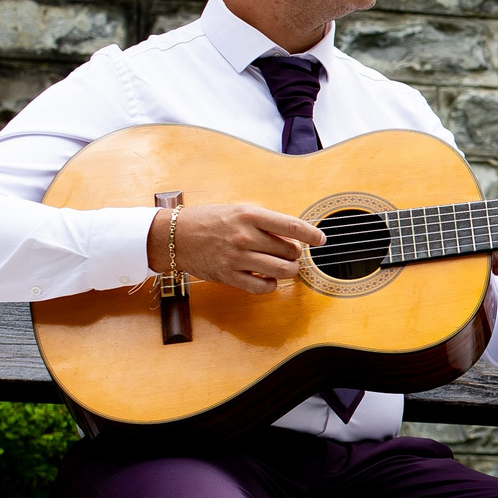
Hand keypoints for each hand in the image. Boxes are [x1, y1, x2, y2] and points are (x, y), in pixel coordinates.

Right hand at [165, 202, 325, 293]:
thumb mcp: (239, 210)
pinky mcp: (229, 276)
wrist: (175, 236)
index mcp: (250, 215)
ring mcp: (237, 257)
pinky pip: (263, 287)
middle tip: (290, 253)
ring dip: (289, 271)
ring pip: (282, 271)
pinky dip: (271, 285)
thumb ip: (265, 222)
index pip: (292, 226)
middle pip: (290, 251)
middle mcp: (245, 236)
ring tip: (285, 267)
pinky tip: (268, 278)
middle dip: (296, 254)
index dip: (312, 234)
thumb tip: (295, 235)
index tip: (321, 240)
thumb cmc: (210, 220)